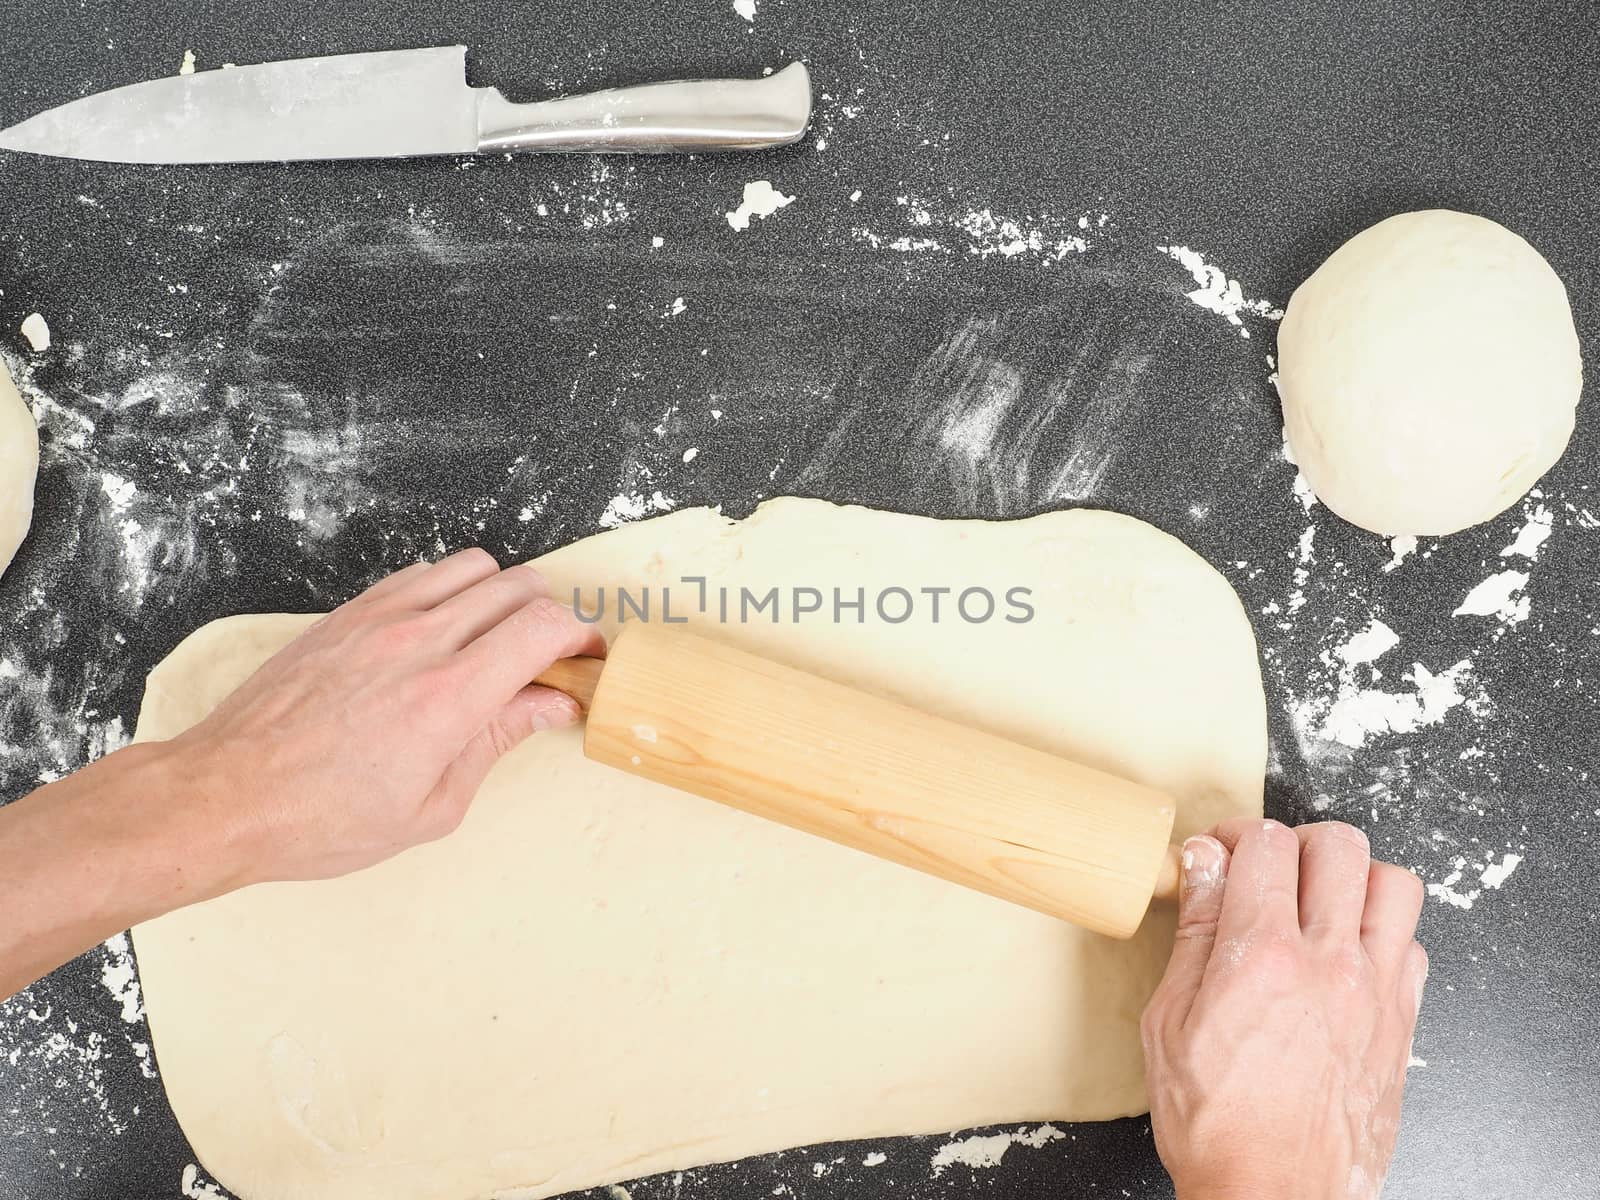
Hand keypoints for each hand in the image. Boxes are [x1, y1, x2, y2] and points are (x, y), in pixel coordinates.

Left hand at [164, 549, 603, 882]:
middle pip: (519, 586)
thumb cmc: (322, 818)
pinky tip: (443, 635)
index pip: (543, 627)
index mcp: (449, 698)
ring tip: (497, 641)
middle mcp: (419, 643)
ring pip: (473, 566)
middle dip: (551, 615)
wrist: (227, 796)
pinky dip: (450, 592)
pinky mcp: (348, 614)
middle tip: (551, 657)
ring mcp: (380, 619)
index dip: (581, 638)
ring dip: (502, 596)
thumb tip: (550, 706)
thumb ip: (498, 742)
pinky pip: (420, 574)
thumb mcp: (433, 806)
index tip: (587, 661)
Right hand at [1141, 819, 1427, 1199]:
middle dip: (1294, 840)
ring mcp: (1375, 992)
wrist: (1271, 1194)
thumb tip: (1202, 863)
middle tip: (1267, 866)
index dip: (1233, 835)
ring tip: (1318, 898)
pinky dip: (1383, 930)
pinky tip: (1347, 951)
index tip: (1217, 854)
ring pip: (1393, 883)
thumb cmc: (1214, 1121)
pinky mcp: (1400, 1024)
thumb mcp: (1170, 1020)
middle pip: (1336, 846)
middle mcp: (1329, 963)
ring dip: (1352, 876)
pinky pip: (1413, 944)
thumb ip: (1195, 932)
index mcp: (1261, 956)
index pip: (1263, 845)